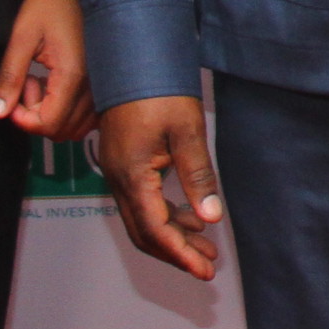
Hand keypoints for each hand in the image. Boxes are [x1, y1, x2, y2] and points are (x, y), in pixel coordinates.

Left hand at [0, 0, 93, 142]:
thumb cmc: (54, 0)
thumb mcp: (22, 36)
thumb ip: (9, 76)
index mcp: (73, 75)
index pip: (49, 124)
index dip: (24, 120)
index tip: (12, 99)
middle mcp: (94, 85)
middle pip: (63, 130)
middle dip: (37, 116)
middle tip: (26, 85)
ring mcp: (102, 83)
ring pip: (77, 126)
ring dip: (54, 114)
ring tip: (42, 82)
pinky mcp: (104, 79)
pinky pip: (89, 114)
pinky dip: (69, 110)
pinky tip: (57, 84)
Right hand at [99, 95, 222, 279]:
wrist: (131, 56)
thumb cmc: (159, 89)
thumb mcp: (187, 132)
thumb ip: (198, 176)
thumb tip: (210, 217)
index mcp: (132, 176)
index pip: (156, 231)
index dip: (181, 255)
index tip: (205, 271)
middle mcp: (118, 180)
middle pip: (144, 233)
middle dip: (177, 253)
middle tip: (208, 265)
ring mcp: (117, 172)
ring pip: (142, 219)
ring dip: (172, 235)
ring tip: (206, 246)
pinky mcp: (123, 163)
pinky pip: (141, 201)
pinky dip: (165, 215)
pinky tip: (189, 216)